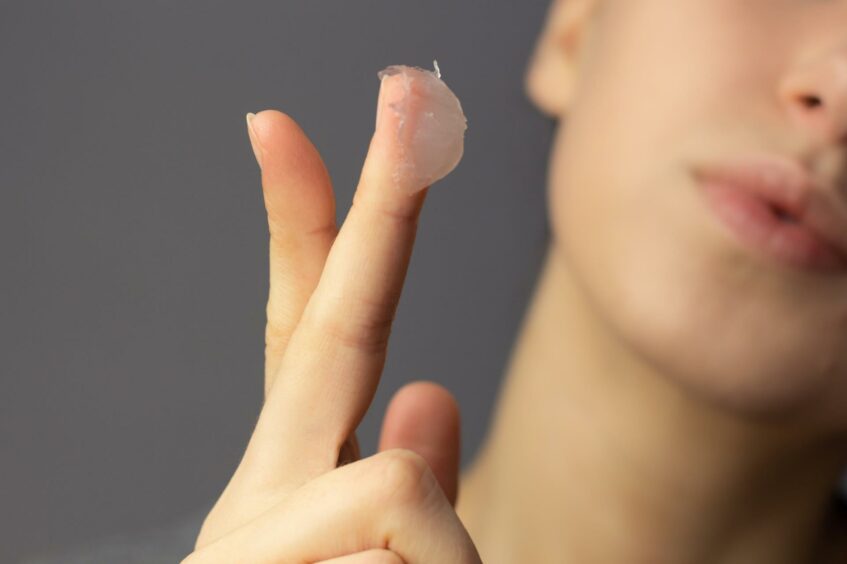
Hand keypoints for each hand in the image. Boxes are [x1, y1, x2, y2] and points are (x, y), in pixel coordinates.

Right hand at [182, 67, 478, 562]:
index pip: (309, 331)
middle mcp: (261, 490)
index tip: (284, 128)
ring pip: (400, 486)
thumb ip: (408, 478)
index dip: (306, 226)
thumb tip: (433, 392)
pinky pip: (406, 551)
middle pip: (330, 322)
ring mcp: (249, 534)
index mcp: (295, 476)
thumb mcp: (396, 559)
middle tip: (407, 87)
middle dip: (378, 200)